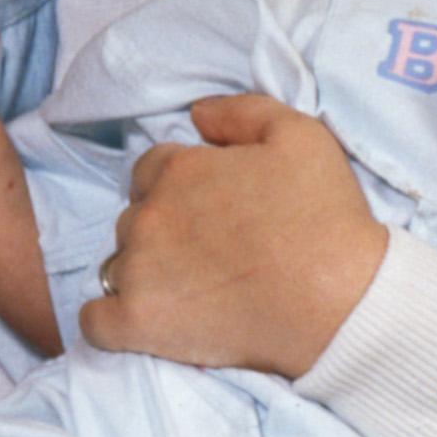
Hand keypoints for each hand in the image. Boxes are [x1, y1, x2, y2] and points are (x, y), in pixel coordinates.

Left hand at [78, 96, 385, 377]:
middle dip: (164, 228)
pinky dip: (110, 321)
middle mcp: (147, 216)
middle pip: (136, 216)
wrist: (341, 300)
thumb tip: (195, 114)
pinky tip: (140, 320)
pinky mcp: (137, 323)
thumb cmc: (325, 217)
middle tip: (211, 253)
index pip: (153, 170)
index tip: (214, 212)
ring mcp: (136, 271)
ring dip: (143, 271)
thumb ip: (241, 112)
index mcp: (178, 169)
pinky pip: (95, 323)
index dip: (182, 187)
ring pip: (118, 264)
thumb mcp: (300, 135)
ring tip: (191, 290)